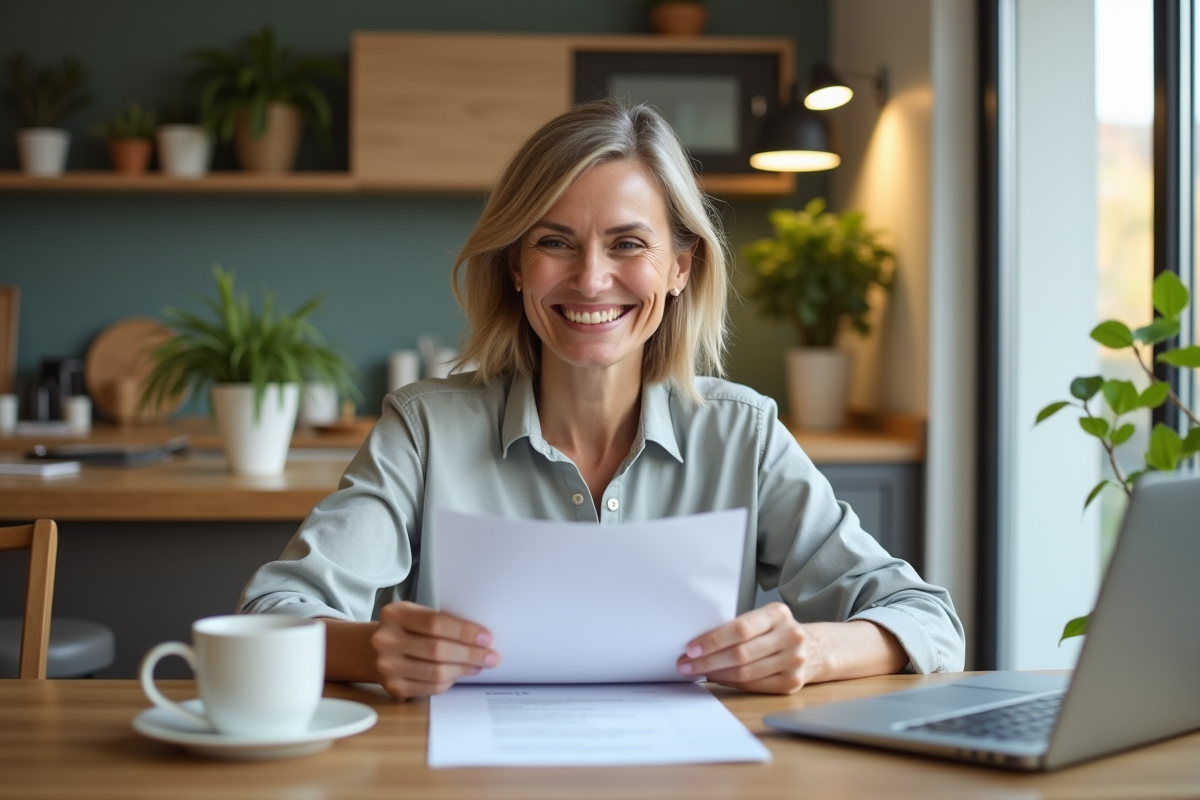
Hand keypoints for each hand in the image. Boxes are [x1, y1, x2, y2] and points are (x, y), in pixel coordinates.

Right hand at [370, 601, 500, 699]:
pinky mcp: (393, 687)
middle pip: (437, 650)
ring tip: (479, 665)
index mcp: (395, 615)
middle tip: (491, 657)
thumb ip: (441, 621)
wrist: (369, 650)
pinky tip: (459, 674)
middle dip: (470, 654)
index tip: (486, 638)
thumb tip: (480, 637)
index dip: (464, 632)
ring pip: (436, 672)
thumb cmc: (403, 629)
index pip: (436, 624)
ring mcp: (387, 666)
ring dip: (463, 670)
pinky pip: (430, 688)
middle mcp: (386, 640)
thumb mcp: (414, 615)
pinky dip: (450, 682)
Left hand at [676, 603, 821, 694]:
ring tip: (696, 671)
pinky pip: (753, 685)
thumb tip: (699, 643)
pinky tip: (717, 678)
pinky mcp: (791, 683)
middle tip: (685, 663)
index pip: (740, 629)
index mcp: (778, 614)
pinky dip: (731, 683)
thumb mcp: (764, 619)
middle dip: (707, 661)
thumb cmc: (778, 631)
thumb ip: (739, 626)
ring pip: (745, 673)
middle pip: (741, 654)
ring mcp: (794, 661)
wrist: (815, 648)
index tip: (691, 648)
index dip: (713, 640)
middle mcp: (789, 636)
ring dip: (715, 674)